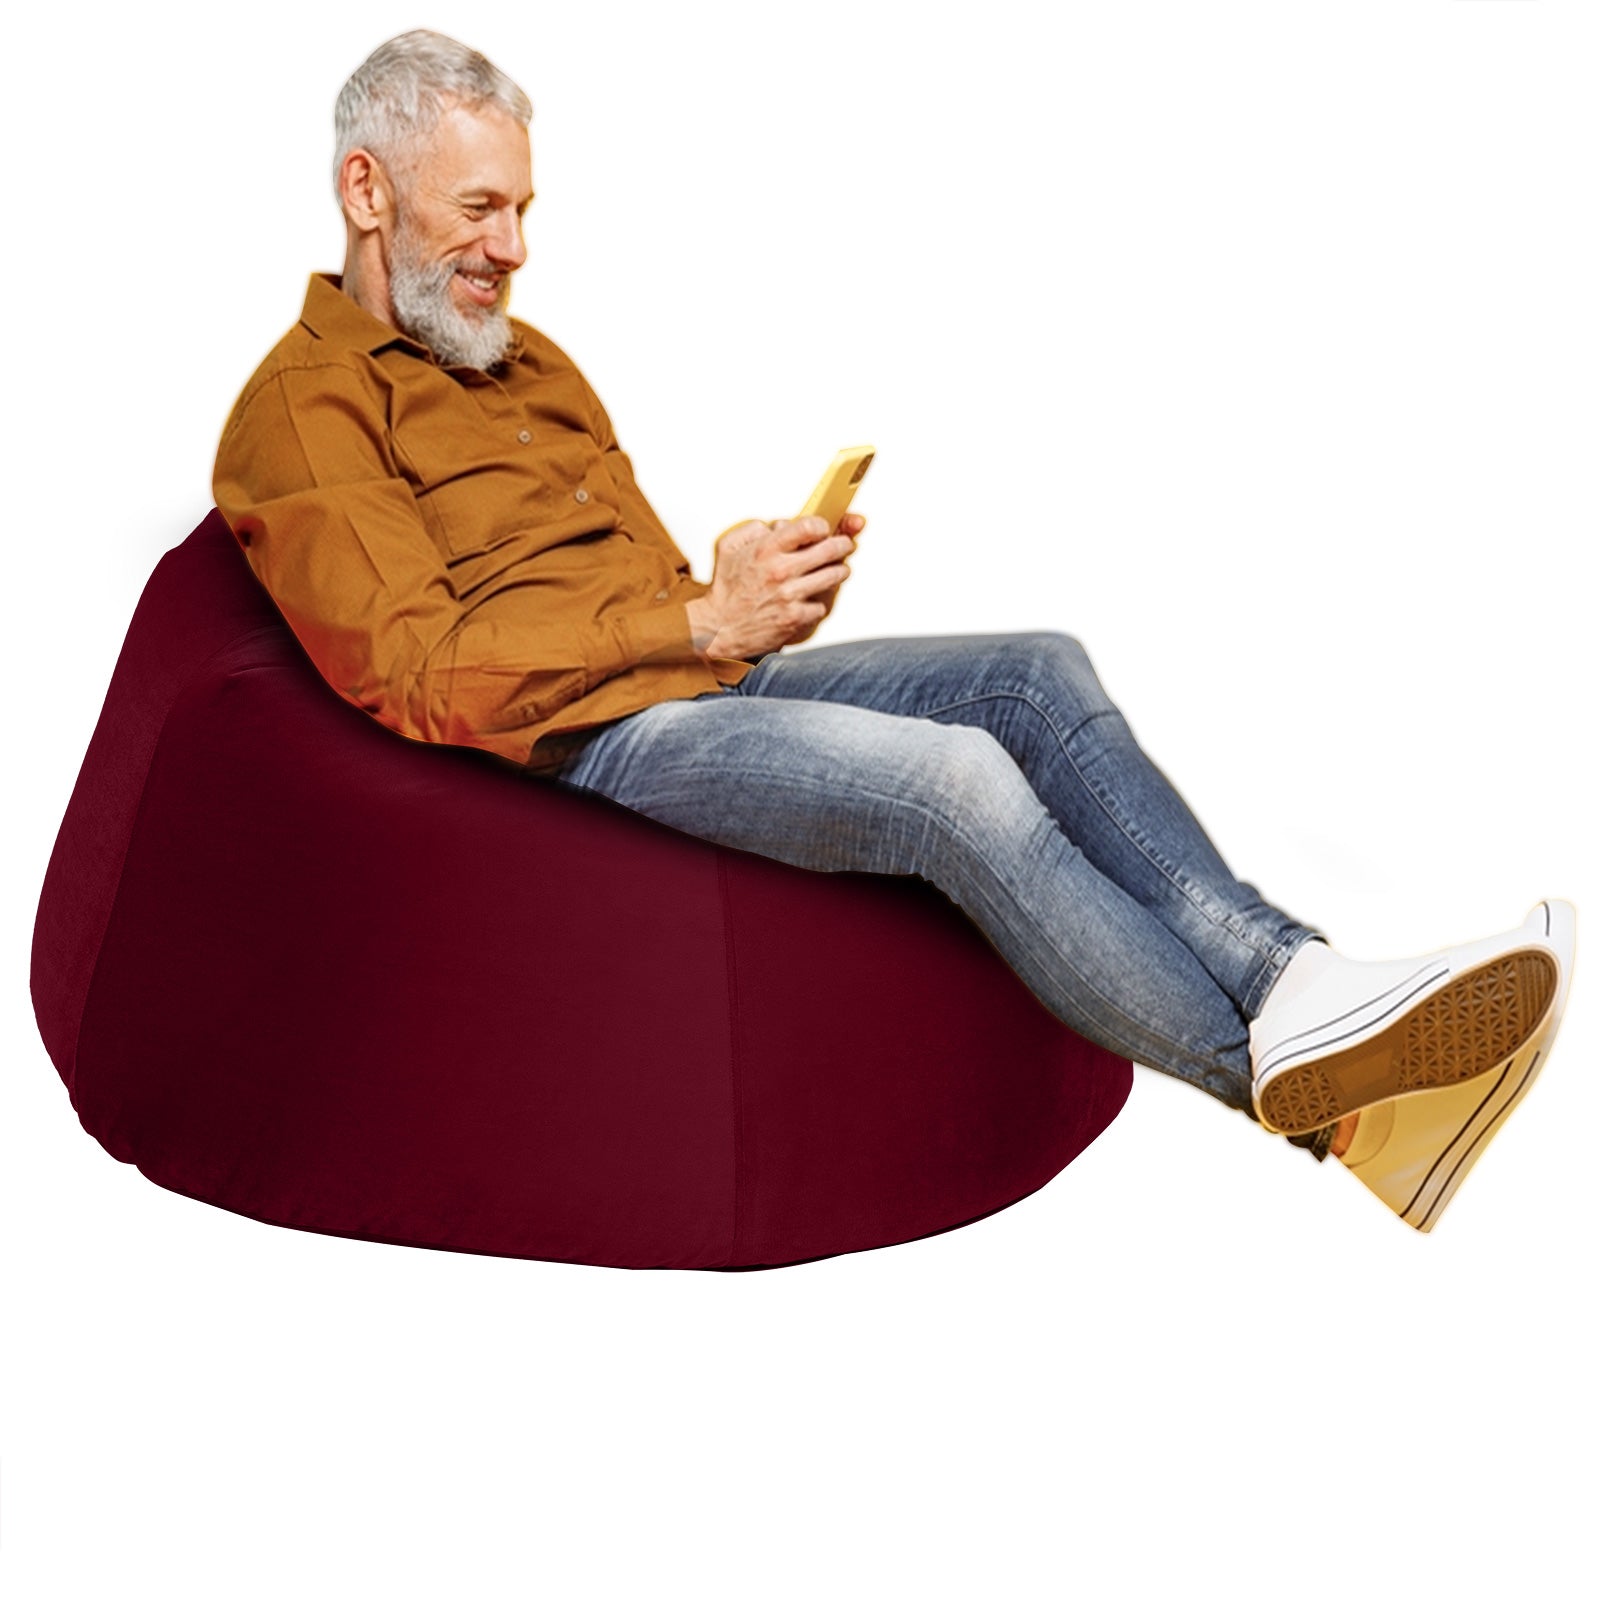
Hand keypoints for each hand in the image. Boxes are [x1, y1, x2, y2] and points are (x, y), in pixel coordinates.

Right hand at [686, 513, 860, 659]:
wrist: (719, 628)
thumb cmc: (725, 590)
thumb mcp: (728, 548)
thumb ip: (753, 529)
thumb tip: (779, 525)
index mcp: (765, 550)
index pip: (808, 527)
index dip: (822, 525)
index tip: (824, 529)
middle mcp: (780, 571)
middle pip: (830, 550)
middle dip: (843, 544)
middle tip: (845, 545)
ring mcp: (790, 596)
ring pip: (834, 576)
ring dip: (839, 571)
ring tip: (837, 570)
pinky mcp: (795, 618)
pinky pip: (821, 606)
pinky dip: (819, 603)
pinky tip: (811, 599)